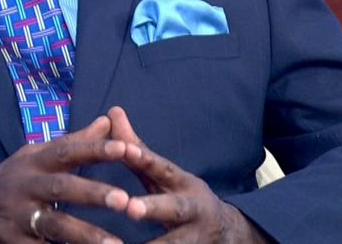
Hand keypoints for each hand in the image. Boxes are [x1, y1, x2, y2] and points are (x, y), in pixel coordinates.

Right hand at [0, 115, 131, 243]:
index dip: (93, 149)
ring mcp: (16, 217)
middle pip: (61, 188)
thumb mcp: (32, 157)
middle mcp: (24, 187)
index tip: (124, 148)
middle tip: (125, 200)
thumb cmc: (7, 181)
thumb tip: (108, 121)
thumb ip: (73, 143)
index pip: (65, 150)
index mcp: (32, 162)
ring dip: (85, 236)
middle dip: (93, 194)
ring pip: (54, 226)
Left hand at [109, 107, 268, 243]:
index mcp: (183, 183)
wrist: (228, 234)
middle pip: (174, 208)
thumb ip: (137, 149)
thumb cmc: (182, 198)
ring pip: (174, 243)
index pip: (161, 167)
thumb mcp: (164, 175)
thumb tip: (112, 111)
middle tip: (130, 208)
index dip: (144, 158)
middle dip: (152, 208)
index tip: (124, 148)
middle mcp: (192, 209)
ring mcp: (195, 237)